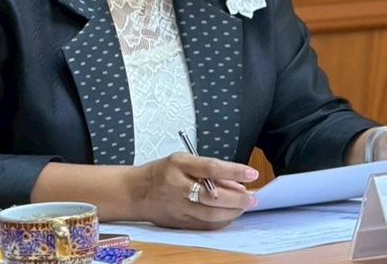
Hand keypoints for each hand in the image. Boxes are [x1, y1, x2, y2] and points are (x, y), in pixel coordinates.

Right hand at [127, 152, 258, 229]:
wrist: (134, 192)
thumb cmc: (161, 173)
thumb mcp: (182, 161)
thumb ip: (208, 170)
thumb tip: (236, 183)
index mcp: (179, 165)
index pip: (211, 168)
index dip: (234, 171)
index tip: (252, 173)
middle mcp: (178, 186)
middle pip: (213, 196)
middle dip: (238, 199)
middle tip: (252, 198)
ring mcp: (178, 207)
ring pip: (211, 214)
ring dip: (233, 212)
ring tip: (244, 206)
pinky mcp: (179, 222)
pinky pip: (205, 225)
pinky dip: (221, 221)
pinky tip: (230, 215)